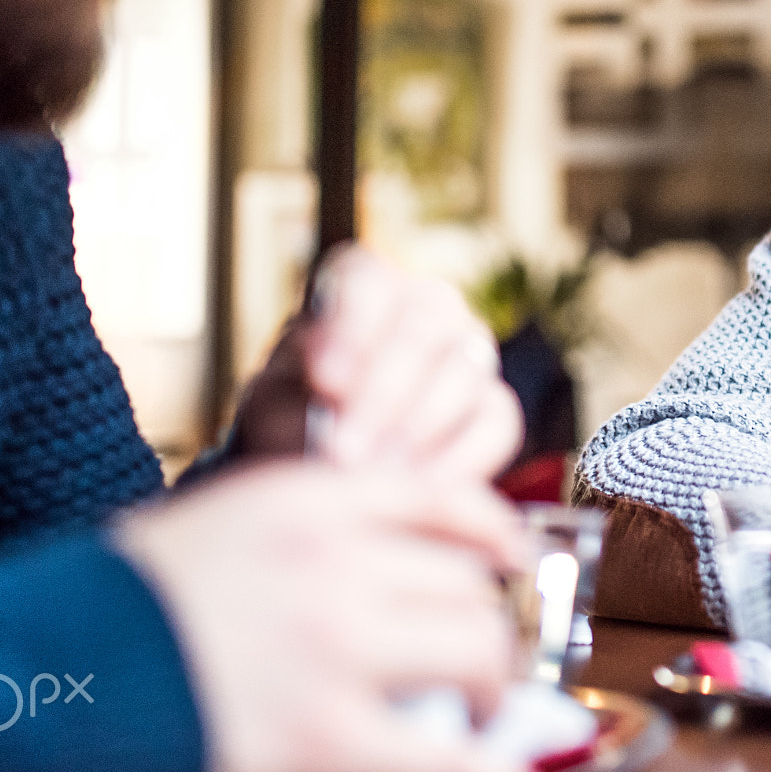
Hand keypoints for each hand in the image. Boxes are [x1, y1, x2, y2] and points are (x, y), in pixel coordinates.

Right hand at [113, 462, 548, 771]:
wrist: (20, 685)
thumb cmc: (99, 612)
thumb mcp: (206, 527)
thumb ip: (293, 530)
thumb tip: (366, 558)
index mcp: (304, 500)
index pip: (444, 499)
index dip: (489, 535)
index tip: (505, 559)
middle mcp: (334, 561)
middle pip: (468, 582)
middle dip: (481, 622)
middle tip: (470, 660)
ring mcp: (334, 648)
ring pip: (477, 650)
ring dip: (488, 689)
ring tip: (470, 717)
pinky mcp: (326, 741)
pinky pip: (449, 762)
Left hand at [233, 244, 522, 478]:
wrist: (323, 459)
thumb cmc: (294, 414)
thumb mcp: (274, 400)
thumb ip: (293, 394)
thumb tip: (333, 401)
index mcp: (365, 284)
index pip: (366, 282)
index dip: (349, 328)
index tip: (324, 383)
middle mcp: (428, 305)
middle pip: (418, 330)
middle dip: (381, 394)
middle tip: (341, 449)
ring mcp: (470, 352)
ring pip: (461, 373)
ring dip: (417, 427)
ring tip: (375, 473)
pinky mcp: (496, 406)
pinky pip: (495, 424)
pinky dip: (461, 458)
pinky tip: (421, 489)